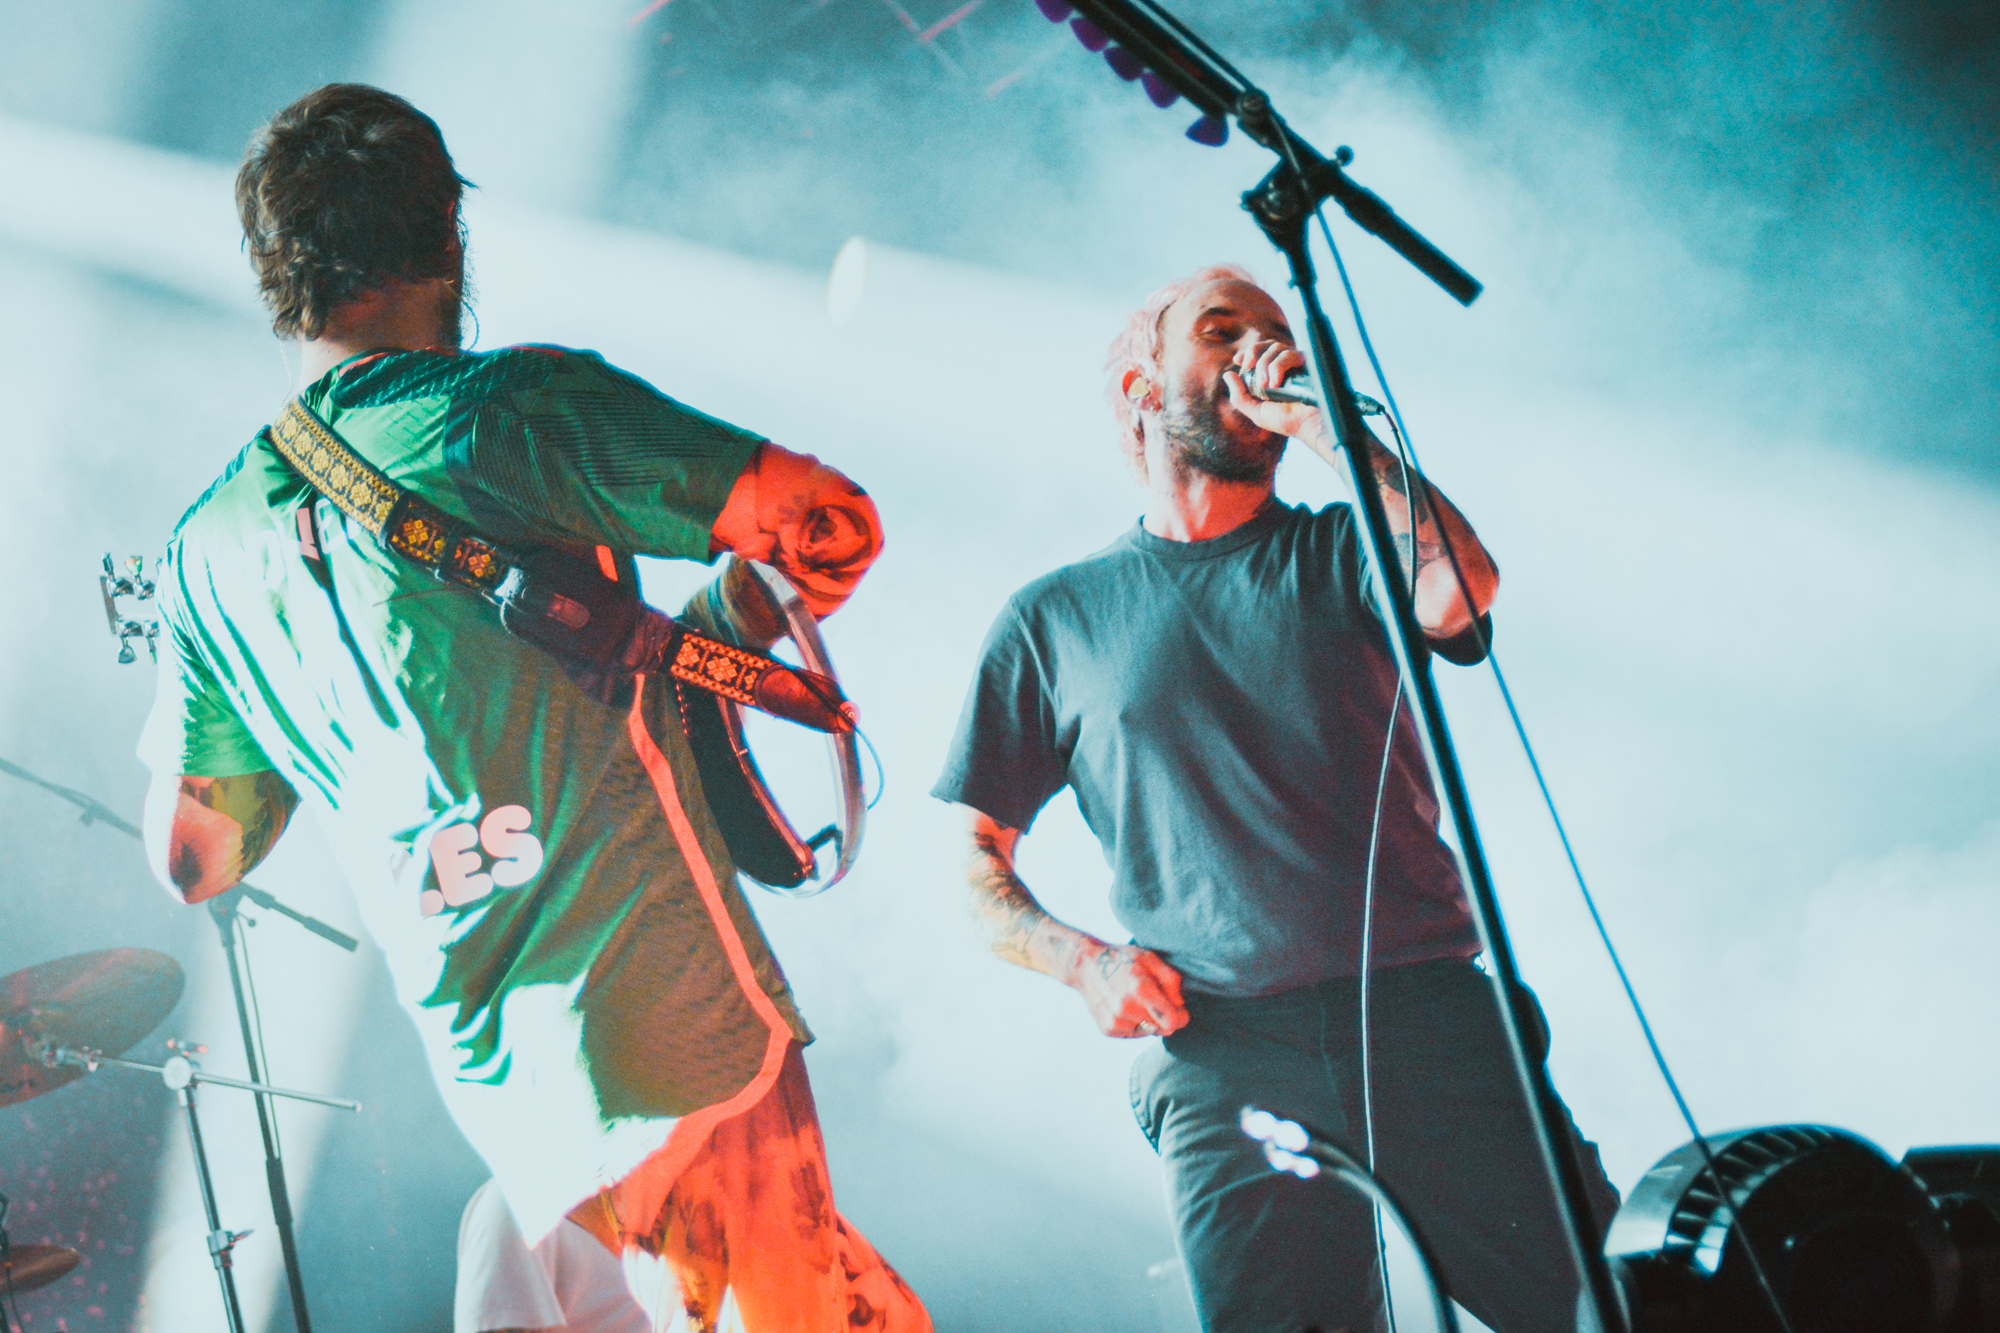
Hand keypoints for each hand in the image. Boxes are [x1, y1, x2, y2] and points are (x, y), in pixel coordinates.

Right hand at [1067, 939, 1188, 1038]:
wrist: (1086, 966)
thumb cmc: (1122, 960)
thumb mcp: (1150, 959)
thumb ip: (1171, 980)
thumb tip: (1179, 1004)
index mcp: (1140, 989)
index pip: (1172, 1021)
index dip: (1180, 1016)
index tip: (1179, 1009)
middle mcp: (1127, 1008)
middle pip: (1163, 1029)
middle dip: (1166, 1018)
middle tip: (1157, 1001)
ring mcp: (1115, 1021)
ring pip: (1149, 1032)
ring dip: (1150, 1020)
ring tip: (1137, 1001)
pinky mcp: (1108, 1030)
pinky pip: (1134, 1033)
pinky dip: (1136, 1023)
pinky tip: (1127, 1007)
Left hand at [1221, 337, 1325, 444]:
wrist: (1309, 425)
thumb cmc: (1286, 421)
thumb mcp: (1256, 412)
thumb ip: (1239, 396)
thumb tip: (1228, 374)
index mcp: (1274, 374)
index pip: (1261, 352)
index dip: (1248, 351)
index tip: (1238, 360)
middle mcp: (1286, 365)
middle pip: (1267, 343)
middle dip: (1253, 352)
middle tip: (1248, 367)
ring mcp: (1297, 363)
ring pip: (1276, 348)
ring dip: (1265, 365)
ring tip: (1265, 386)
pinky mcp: (1307, 362)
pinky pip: (1288, 354)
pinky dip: (1277, 367)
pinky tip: (1276, 384)